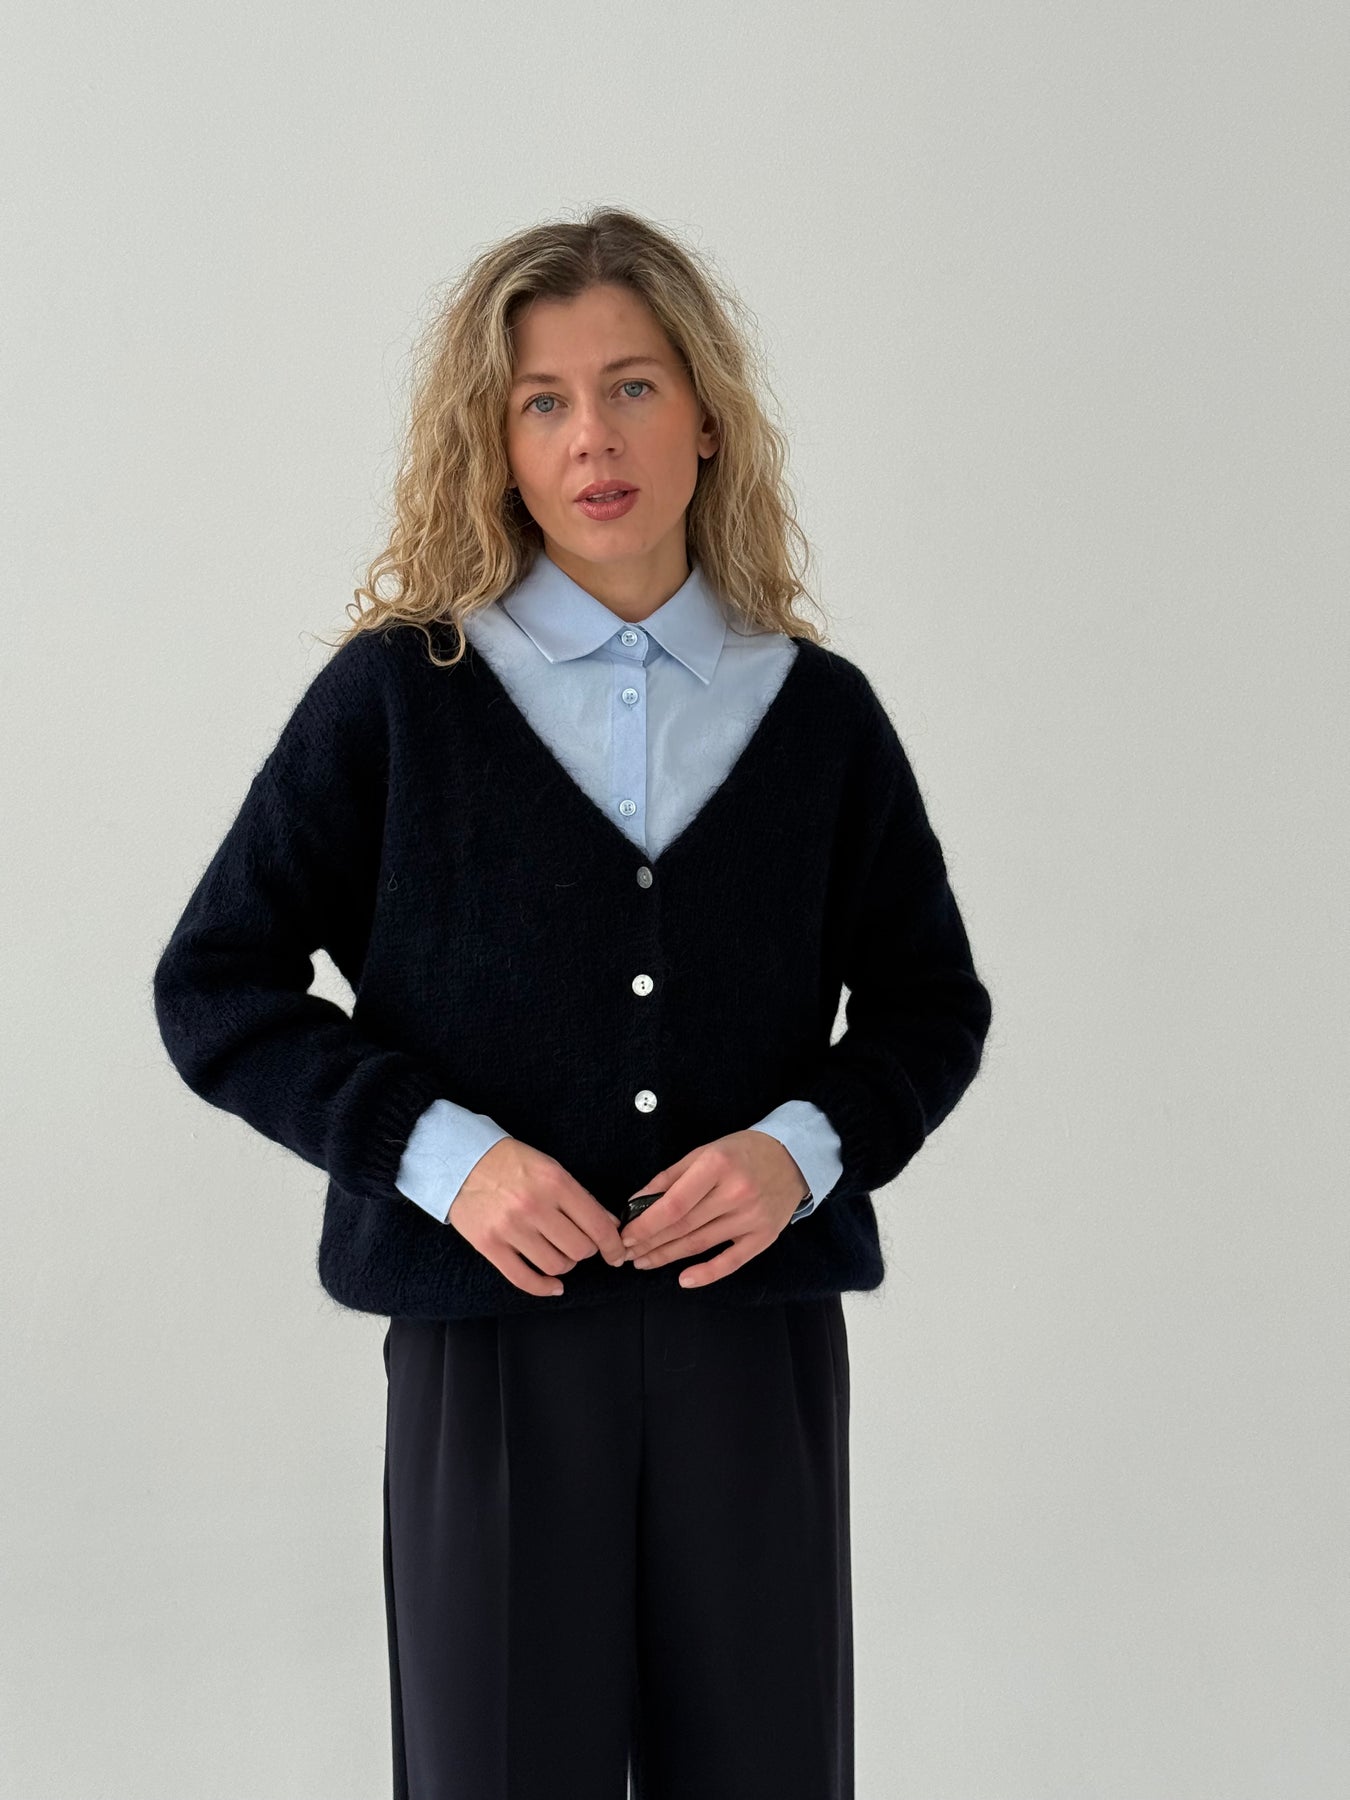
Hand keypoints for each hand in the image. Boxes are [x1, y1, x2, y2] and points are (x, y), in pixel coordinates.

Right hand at [446, 1138, 627, 1295]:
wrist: (460, 1160)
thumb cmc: (510, 1163)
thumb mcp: (551, 1168)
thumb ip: (580, 1198)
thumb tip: (609, 1226)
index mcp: (554, 1183)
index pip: (596, 1224)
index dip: (613, 1245)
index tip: (617, 1254)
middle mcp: (534, 1206)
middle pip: (579, 1249)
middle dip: (586, 1250)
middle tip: (579, 1243)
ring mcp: (510, 1228)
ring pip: (556, 1265)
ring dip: (564, 1264)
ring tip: (558, 1252)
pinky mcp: (490, 1246)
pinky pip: (524, 1279)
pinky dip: (544, 1287)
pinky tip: (554, 1285)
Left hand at [619, 1130, 809, 1287]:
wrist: (794, 1157)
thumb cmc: (743, 1151)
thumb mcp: (704, 1151)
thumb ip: (670, 1177)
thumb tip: (637, 1203)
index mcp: (717, 1165)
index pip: (674, 1204)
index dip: (646, 1224)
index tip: (626, 1235)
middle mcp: (736, 1193)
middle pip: (683, 1226)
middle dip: (650, 1242)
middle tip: (627, 1253)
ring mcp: (752, 1217)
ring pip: (701, 1244)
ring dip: (667, 1257)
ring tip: (644, 1262)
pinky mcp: (764, 1237)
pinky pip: (731, 1261)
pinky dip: (706, 1274)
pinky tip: (683, 1279)